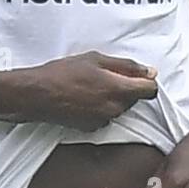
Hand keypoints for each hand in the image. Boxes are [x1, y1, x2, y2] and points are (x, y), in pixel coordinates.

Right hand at [18, 51, 157, 130]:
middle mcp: (115, 109)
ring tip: (92, 86)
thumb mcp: (96, 59)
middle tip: (106, 75)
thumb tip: (150, 71)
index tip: (136, 75)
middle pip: (135, 99)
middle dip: (127, 87)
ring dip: (113, 97)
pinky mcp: (93, 128)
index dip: (146, 81)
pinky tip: (85, 98)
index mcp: (118, 90)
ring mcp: (104, 121)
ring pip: (120, 107)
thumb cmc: (64, 73)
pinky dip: (101, 107)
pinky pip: (107, 115)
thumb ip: (126, 66)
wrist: (38, 94)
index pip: (150, 90)